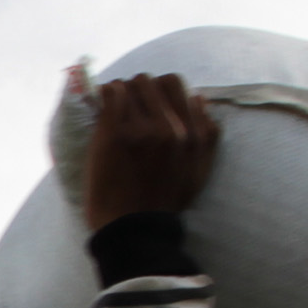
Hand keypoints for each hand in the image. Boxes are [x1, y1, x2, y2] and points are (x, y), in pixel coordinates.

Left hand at [79, 72, 218, 228]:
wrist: (133, 227)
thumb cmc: (164, 202)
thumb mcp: (199, 171)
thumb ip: (206, 135)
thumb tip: (199, 97)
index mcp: (192, 134)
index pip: (175, 84)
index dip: (158, 90)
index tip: (148, 103)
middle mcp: (170, 128)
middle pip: (150, 80)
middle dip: (137, 90)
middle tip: (128, 107)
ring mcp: (141, 129)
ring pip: (128, 85)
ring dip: (119, 93)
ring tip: (114, 109)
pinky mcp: (115, 134)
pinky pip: (110, 93)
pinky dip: (104, 95)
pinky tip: (102, 108)